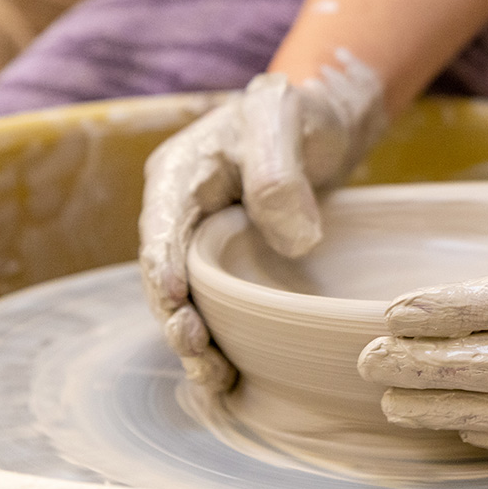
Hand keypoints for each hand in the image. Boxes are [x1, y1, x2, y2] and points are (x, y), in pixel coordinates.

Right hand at [139, 50, 384, 390]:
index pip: (162, 227)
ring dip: (195, 339)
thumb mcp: (287, 122)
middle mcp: (182, 212)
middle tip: (198, 352)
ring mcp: (205, 240)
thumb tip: (292, 242)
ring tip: (214, 376)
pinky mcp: (231, 262)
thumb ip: (280, 174)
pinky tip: (233, 373)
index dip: (163, 267)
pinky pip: (216, 304)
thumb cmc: (302, 112)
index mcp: (182, 174)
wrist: (325, 121)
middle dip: (176, 318)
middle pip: (165, 274)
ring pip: (188, 298)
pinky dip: (220, 337)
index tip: (175, 302)